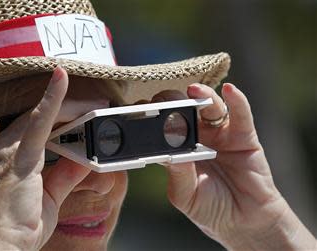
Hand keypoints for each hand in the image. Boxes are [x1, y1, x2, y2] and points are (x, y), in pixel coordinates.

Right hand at [0, 67, 106, 249]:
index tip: (78, 109)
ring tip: (97, 103)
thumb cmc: (21, 226)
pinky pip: (40, 120)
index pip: (31, 126)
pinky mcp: (18, 156)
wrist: (5, 246)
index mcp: (2, 156)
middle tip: (97, 104)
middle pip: (37, 116)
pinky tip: (62, 79)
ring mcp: (6, 150)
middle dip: (69, 107)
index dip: (56, 114)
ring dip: (72, 106)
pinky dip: (54, 98)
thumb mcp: (49, 197)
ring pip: (42, 115)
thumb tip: (84, 157)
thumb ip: (66, 174)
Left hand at [156, 83, 315, 249]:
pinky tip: (229, 91)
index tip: (140, 110)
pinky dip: (236, 100)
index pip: (160, 125)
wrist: (243, 221)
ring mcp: (219, 132)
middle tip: (164, 101)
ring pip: (208, 106)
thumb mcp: (185, 194)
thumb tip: (171, 152)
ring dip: (201, 95)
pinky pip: (240, 113)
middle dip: (172, 101)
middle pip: (182, 108)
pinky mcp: (243, 135)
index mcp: (176, 147)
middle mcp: (196, 135)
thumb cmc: (209, 208)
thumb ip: (178, 173)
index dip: (151, 116)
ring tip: (194, 90)